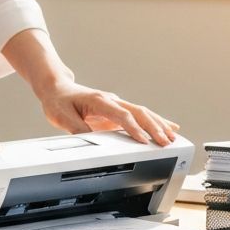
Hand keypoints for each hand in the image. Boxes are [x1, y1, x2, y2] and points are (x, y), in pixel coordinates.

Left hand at [34, 80, 179, 145]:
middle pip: (138, 112)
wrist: (57, 88)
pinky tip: (167, 126)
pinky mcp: (116, 111)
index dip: (133, 129)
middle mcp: (110, 100)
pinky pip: (139, 116)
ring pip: (142, 112)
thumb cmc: (59, 101)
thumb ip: (77, 129)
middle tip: (166, 141)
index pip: (121, 115)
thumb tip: (90, 141)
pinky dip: (154, 121)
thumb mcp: (61, 117)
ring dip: (158, 124)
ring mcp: (115, 105)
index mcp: (99, 101)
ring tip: (173, 136)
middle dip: (153, 127)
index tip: (143, 141)